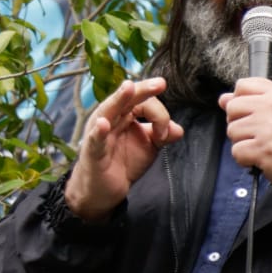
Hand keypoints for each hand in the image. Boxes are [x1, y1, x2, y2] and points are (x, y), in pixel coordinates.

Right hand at [65, 77, 183, 221]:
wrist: (106, 189)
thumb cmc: (125, 161)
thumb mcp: (150, 146)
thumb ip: (164, 135)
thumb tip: (178, 129)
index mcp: (125, 114)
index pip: (144, 102)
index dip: (160, 116)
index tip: (164, 134)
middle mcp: (111, 118)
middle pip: (127, 99)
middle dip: (143, 90)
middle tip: (160, 83)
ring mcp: (100, 133)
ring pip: (109, 111)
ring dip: (119, 99)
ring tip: (128, 87)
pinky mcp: (93, 151)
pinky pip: (95, 140)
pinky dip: (98, 131)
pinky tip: (103, 124)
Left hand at [219, 78, 271, 187]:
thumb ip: (254, 100)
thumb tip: (223, 99)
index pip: (243, 85)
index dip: (241, 100)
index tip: (252, 113)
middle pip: (233, 107)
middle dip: (239, 123)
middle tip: (258, 133)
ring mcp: (268, 128)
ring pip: (232, 130)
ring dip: (242, 142)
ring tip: (262, 146)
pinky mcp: (263, 149)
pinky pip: (236, 151)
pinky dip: (245, 159)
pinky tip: (260, 158)